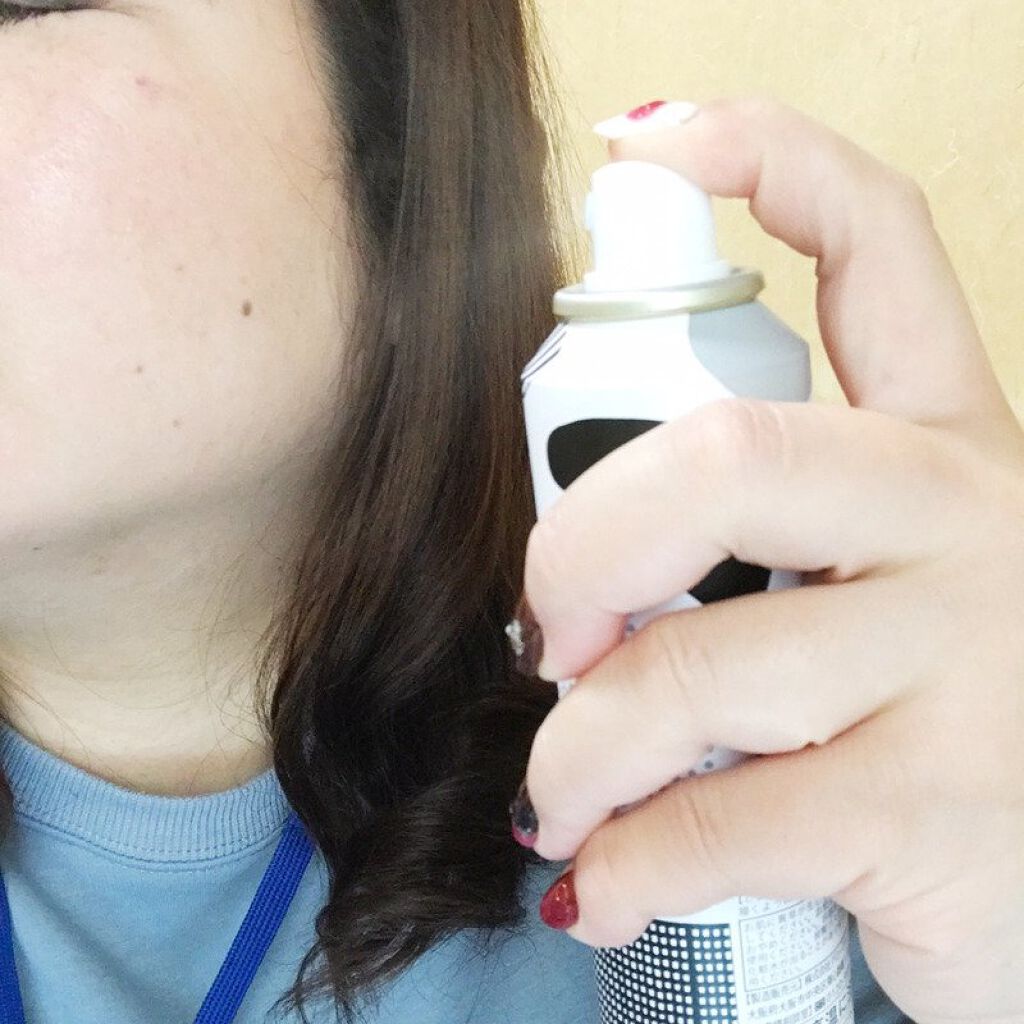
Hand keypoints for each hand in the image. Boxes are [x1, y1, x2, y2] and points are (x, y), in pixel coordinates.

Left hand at [512, 98, 1023, 1023]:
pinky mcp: (942, 810)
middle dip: (581, 542)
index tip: (652, 141)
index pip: (876, 246)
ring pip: (693, 668)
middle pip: (727, 458)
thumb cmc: (920, 721)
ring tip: (565, 793)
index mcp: (936, 447)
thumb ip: (732, 555)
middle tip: (549, 628)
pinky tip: (605, 883)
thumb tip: (565, 582)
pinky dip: (631, 859)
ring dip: (582, 744)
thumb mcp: (854, 596)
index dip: (769, 160)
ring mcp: (966, 663)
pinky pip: (726, 822)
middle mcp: (967, 522)